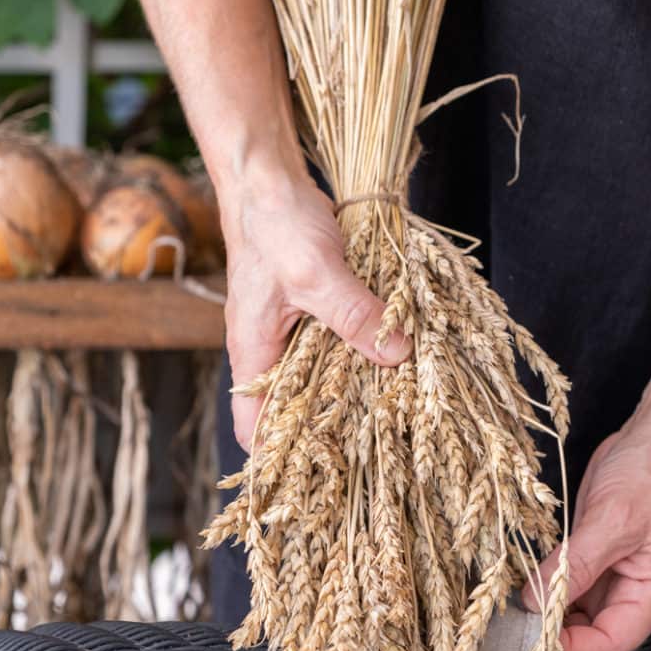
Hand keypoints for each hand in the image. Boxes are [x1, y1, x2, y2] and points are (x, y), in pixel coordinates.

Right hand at [220, 171, 411, 449]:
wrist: (268, 176)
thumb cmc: (275, 224)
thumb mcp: (316, 272)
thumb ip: (354, 315)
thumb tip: (398, 355)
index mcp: (253, 353)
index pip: (253, 427)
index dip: (278, 457)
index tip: (319, 474)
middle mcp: (269, 350)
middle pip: (292, 409)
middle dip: (326, 428)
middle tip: (372, 445)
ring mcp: (291, 331)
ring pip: (318, 378)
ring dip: (349, 390)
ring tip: (392, 410)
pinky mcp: (314, 310)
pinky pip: (335, 345)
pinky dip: (358, 355)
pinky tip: (391, 360)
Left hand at [522, 401, 650, 650]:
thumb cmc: (646, 474)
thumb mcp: (611, 518)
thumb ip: (575, 565)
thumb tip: (535, 603)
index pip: (610, 646)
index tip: (529, 640)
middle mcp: (637, 599)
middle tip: (514, 634)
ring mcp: (616, 588)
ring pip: (578, 633)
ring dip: (546, 631)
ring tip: (513, 617)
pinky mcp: (596, 572)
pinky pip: (569, 604)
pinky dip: (546, 606)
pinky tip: (523, 596)